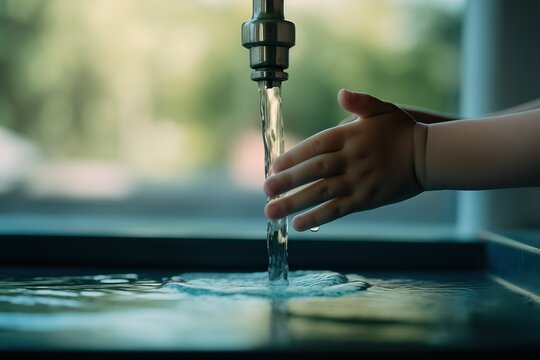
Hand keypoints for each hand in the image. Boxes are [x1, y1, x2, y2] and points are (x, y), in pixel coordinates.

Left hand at [263, 89, 425, 230]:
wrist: (429, 155)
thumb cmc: (402, 130)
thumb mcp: (383, 108)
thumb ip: (360, 102)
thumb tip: (341, 93)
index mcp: (350, 136)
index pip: (315, 146)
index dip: (293, 157)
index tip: (274, 166)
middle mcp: (351, 159)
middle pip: (313, 171)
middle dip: (287, 181)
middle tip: (265, 190)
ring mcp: (358, 181)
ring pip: (321, 192)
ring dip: (294, 202)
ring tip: (271, 211)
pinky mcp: (366, 200)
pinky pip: (338, 209)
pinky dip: (317, 217)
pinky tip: (298, 224)